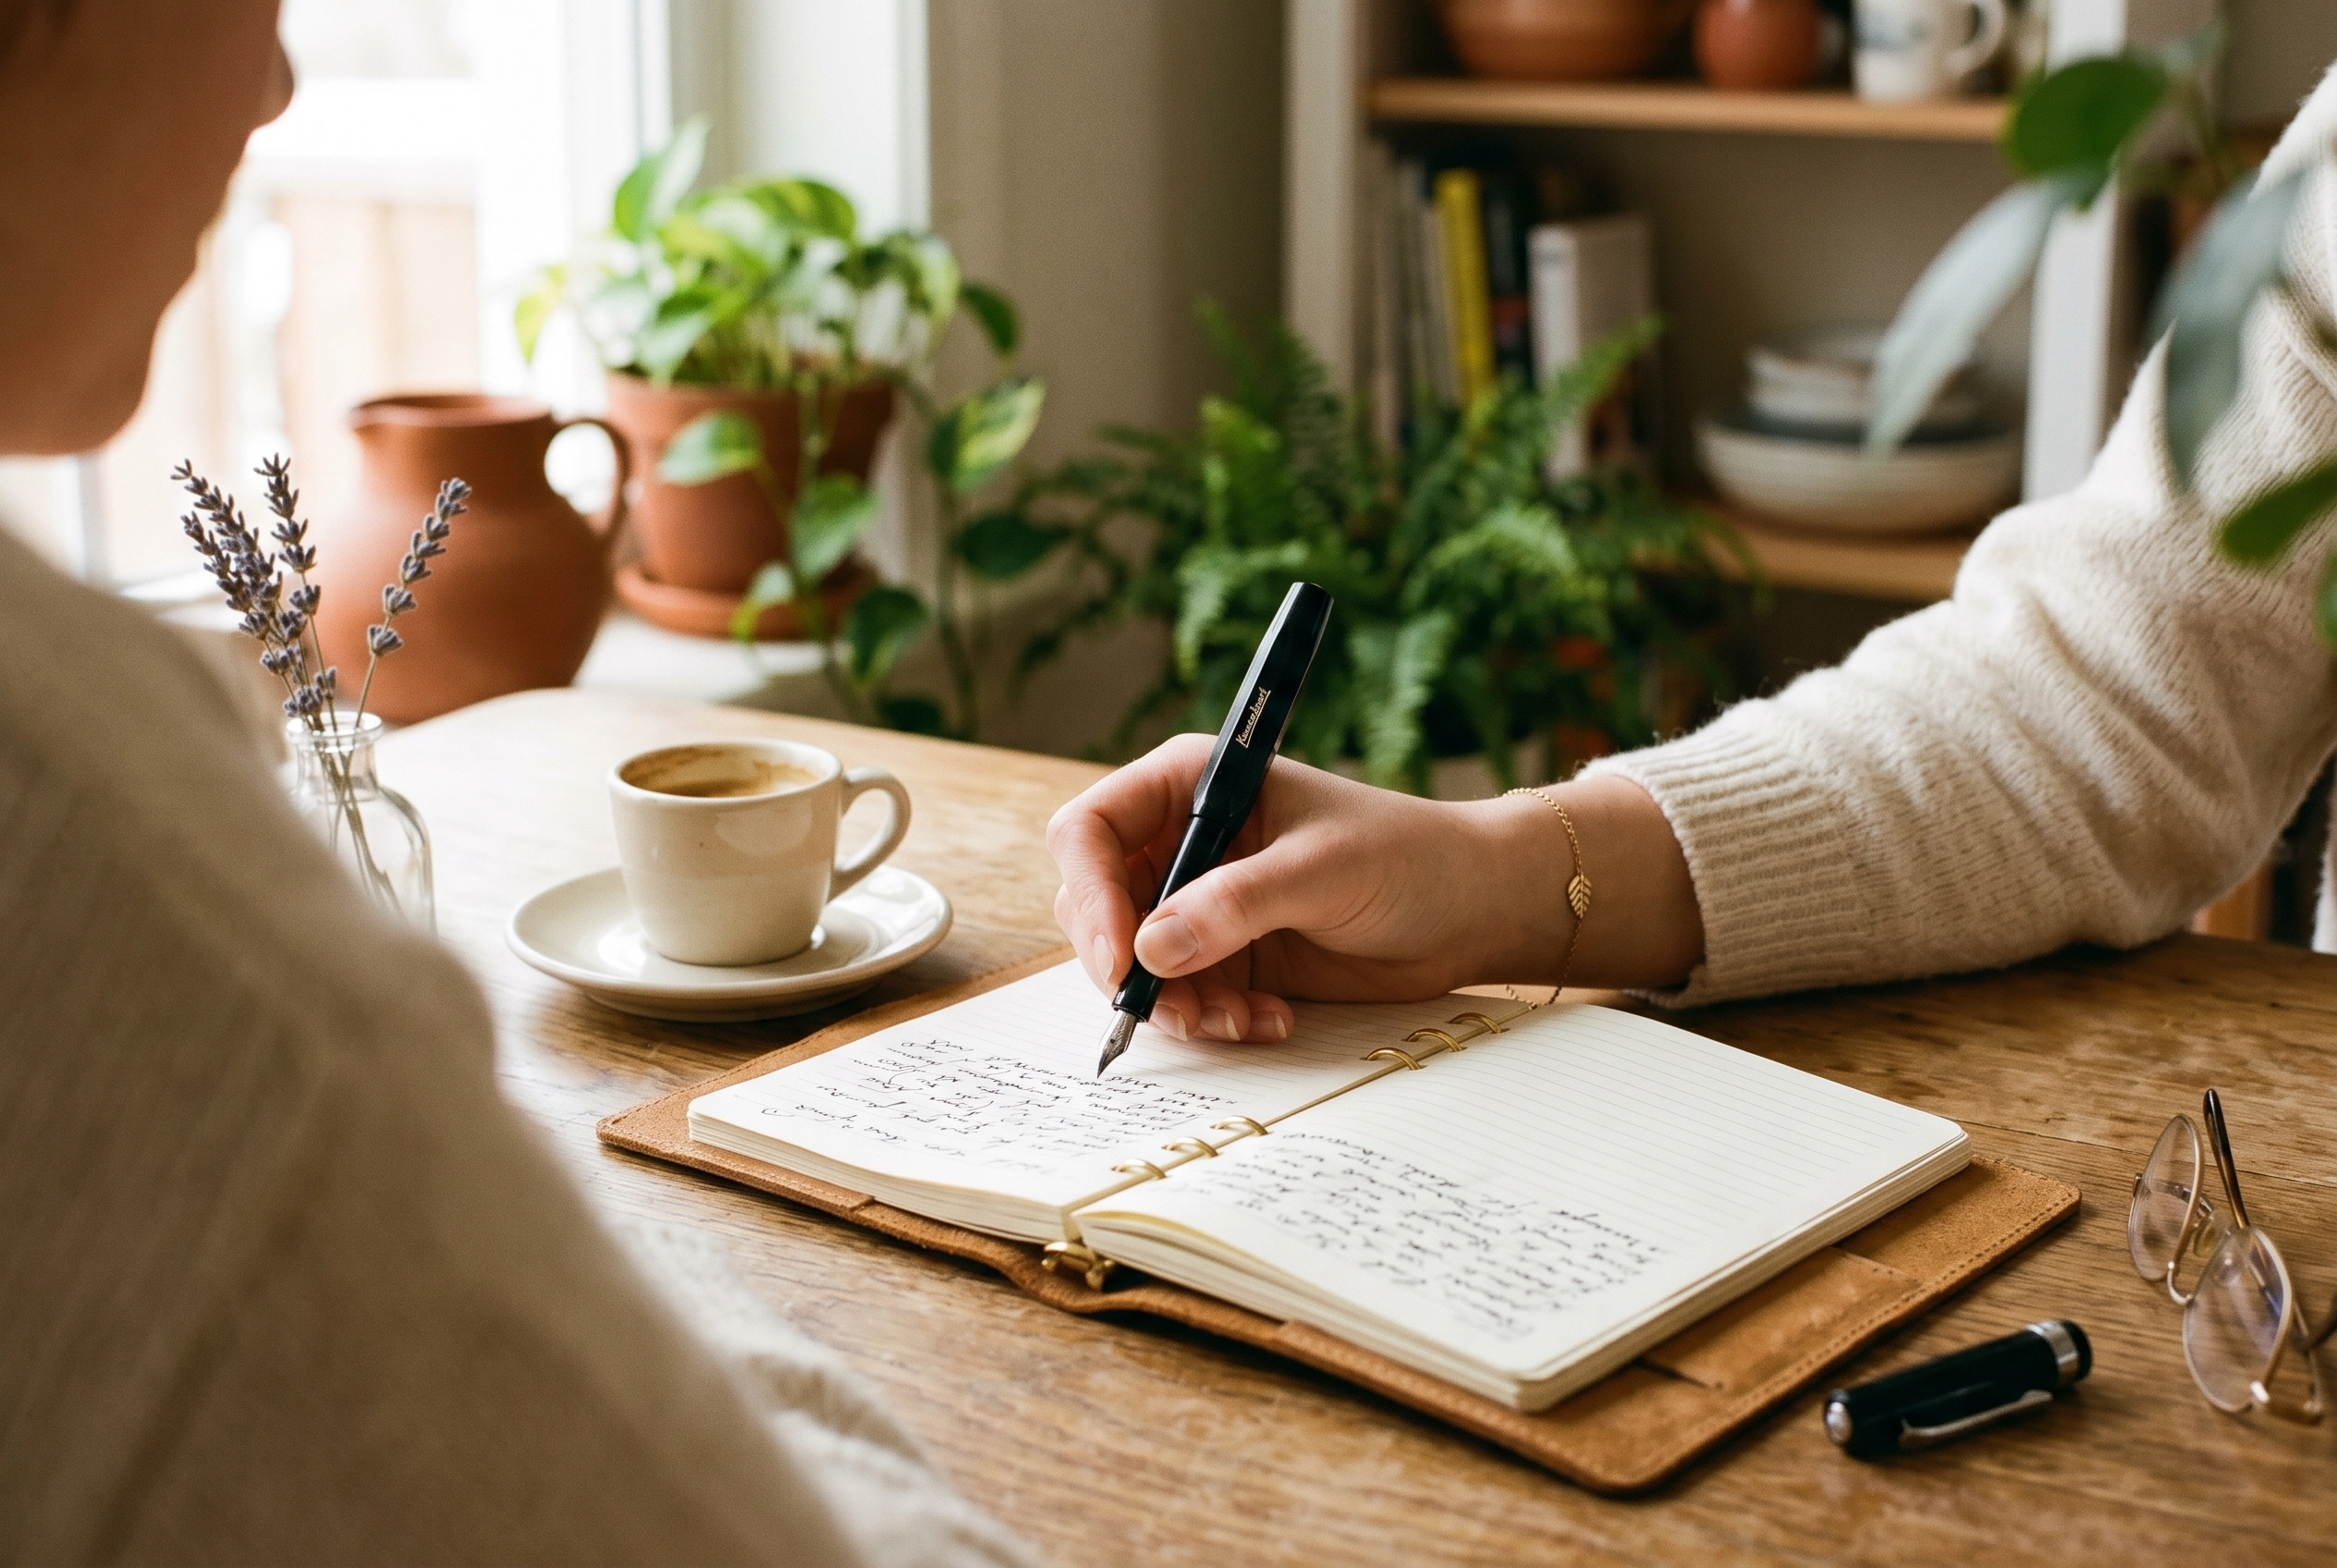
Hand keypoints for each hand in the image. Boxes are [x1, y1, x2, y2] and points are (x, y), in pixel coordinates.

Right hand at [1048, 737, 1705, 1043]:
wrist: (1473, 910)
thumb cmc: (1409, 857)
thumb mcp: (1323, 870)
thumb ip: (1236, 904)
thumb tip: (1152, 948)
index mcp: (1191, 784)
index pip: (1091, 830)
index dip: (1092, 894)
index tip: (1123, 957)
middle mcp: (1182, 841)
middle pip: (1096, 906)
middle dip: (1127, 966)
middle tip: (1174, 1010)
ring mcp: (1199, 902)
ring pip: (1134, 964)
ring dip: (1174, 1005)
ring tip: (1238, 1023)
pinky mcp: (1225, 956)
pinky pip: (1181, 999)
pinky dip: (1211, 1020)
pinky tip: (1268, 1021)